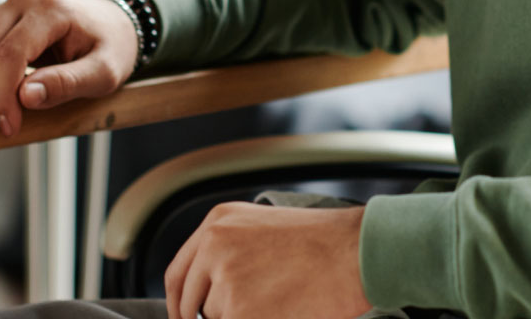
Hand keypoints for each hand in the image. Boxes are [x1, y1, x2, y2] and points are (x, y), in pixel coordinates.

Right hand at [0, 0, 138, 136]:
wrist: (116, 23)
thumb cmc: (113, 46)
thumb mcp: (105, 72)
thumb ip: (68, 83)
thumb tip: (25, 96)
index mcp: (52, 8)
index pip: (10, 54)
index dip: (4, 95)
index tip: (12, 125)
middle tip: (23, 109)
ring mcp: (8, 5)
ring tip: (23, 91)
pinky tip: (13, 80)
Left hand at [165, 202, 371, 318]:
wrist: (353, 251)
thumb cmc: (320, 240)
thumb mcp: (262, 226)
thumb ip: (227, 249)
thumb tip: (208, 289)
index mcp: (218, 222)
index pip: (177, 274)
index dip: (179, 303)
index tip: (186, 317)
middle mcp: (214, 246)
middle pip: (190, 303)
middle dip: (209, 316)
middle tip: (243, 310)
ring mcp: (225, 280)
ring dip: (240, 316)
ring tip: (278, 298)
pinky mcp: (240, 312)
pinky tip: (282, 308)